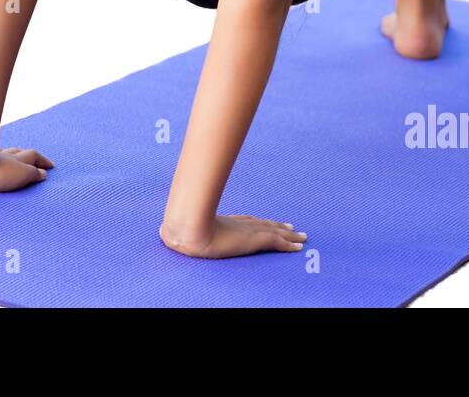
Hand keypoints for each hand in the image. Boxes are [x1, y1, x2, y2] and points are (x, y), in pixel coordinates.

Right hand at [159, 215, 306, 258]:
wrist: (190, 230)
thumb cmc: (183, 230)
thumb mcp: (183, 232)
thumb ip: (180, 232)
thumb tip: (165, 233)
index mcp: (226, 223)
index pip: (248, 222)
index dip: (260, 223)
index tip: (268, 223)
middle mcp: (240, 224)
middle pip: (266, 225)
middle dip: (279, 227)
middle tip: (293, 228)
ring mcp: (249, 231)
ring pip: (277, 233)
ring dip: (290, 235)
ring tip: (302, 237)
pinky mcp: (255, 239)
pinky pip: (278, 243)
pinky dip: (290, 244)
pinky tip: (300, 246)